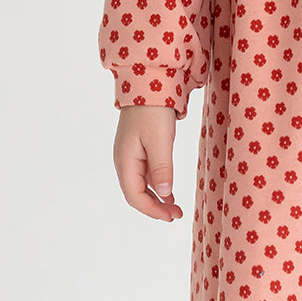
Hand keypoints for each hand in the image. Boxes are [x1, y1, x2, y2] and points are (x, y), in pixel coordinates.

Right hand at [112, 105, 183, 221]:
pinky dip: (157, 185)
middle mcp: (124, 161)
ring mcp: (130, 155)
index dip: (152, 210)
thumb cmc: (153, 111)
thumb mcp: (160, 141)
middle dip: (155, 208)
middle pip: (136, 194)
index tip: (171, 217)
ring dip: (157, 198)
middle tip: (176, 216)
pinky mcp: (139, 148)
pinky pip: (146, 174)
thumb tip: (164, 193)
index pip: (134, 196)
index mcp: (125, 161)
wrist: (148, 83)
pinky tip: (169, 192)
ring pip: (141, 185)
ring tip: (175, 208)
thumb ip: (161, 168)